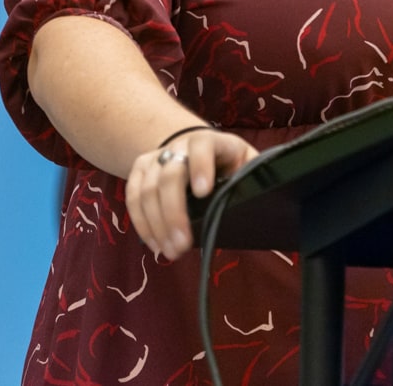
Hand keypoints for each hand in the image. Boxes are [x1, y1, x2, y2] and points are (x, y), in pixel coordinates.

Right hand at [124, 128, 257, 260]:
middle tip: (182, 245)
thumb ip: (250, 175)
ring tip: (171, 252)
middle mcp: (179, 146)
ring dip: (157, 225)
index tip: (204, 192)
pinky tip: (154, 244)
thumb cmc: (227, 161)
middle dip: (174, 213)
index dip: (201, 167)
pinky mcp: (139, 171)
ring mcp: (156, 157)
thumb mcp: (244, 162)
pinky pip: (132, 197)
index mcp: (210, 141)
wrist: (195, 146)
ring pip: (147, 190)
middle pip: (169, 175)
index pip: (202, 146)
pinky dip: (141, 223)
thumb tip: (259, 197)